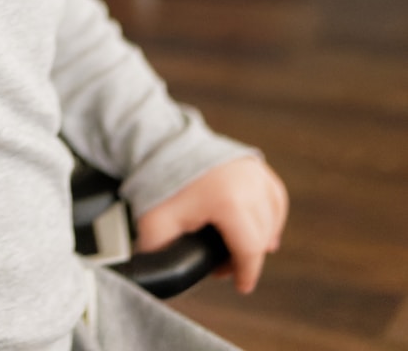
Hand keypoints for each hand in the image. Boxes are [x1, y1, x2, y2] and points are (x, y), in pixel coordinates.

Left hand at [135, 157, 287, 294]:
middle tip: (224, 265)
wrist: (161, 142)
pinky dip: (271, 215)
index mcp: (229, 201)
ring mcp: (254, 171)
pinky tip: (262, 228)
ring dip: (262, 236)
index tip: (242, 287)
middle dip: (246, 257)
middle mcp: (249, 184)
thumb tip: (169, 276)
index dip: (246, 274)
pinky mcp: (255, 163)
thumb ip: (164, 255)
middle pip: (261, 236)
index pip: (249, 250)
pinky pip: (274, 197)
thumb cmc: (159, 182)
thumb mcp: (155, 224)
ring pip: (272, 217)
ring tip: (241, 249)